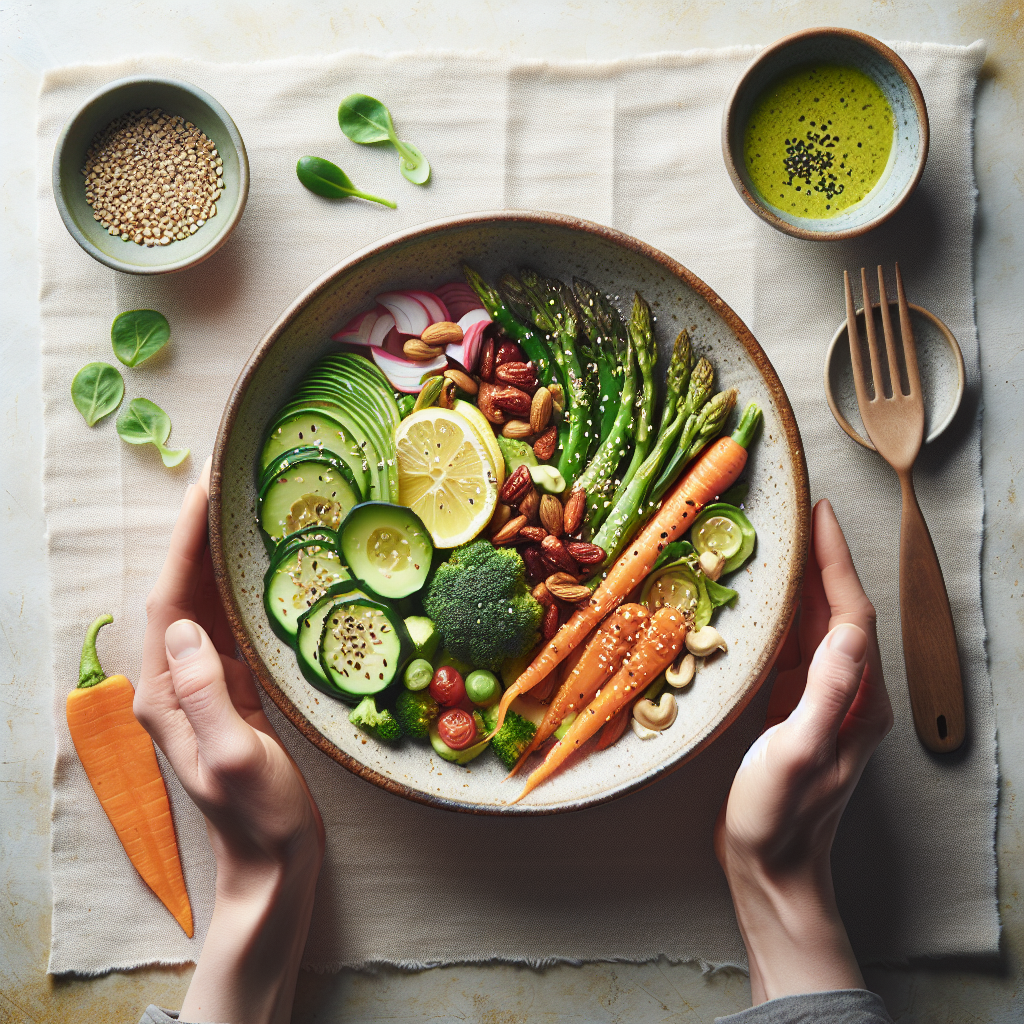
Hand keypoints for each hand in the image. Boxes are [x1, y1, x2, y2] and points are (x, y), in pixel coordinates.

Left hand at [134, 458, 324, 1023]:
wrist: (275, 858)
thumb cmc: (259, 816)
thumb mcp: (235, 757)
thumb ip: (204, 694)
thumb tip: (187, 628)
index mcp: (166, 696)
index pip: (169, 604)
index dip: (183, 546)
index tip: (203, 495)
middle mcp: (177, 685)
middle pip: (183, 596)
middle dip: (197, 539)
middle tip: (224, 485)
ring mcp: (203, 689)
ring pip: (206, 608)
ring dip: (216, 559)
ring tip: (239, 512)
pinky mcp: (231, 694)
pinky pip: (231, 629)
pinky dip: (240, 592)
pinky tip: (258, 570)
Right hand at [714, 499, 892, 1003]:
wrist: (771, 868)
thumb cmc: (780, 818)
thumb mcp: (799, 754)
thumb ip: (825, 694)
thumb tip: (847, 632)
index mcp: (855, 698)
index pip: (852, 614)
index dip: (836, 561)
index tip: (820, 515)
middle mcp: (846, 693)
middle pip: (836, 611)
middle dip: (819, 559)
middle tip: (794, 514)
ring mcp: (820, 701)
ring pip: (813, 626)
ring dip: (799, 583)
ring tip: (775, 543)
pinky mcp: (793, 710)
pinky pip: (790, 649)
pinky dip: (777, 616)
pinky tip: (755, 600)